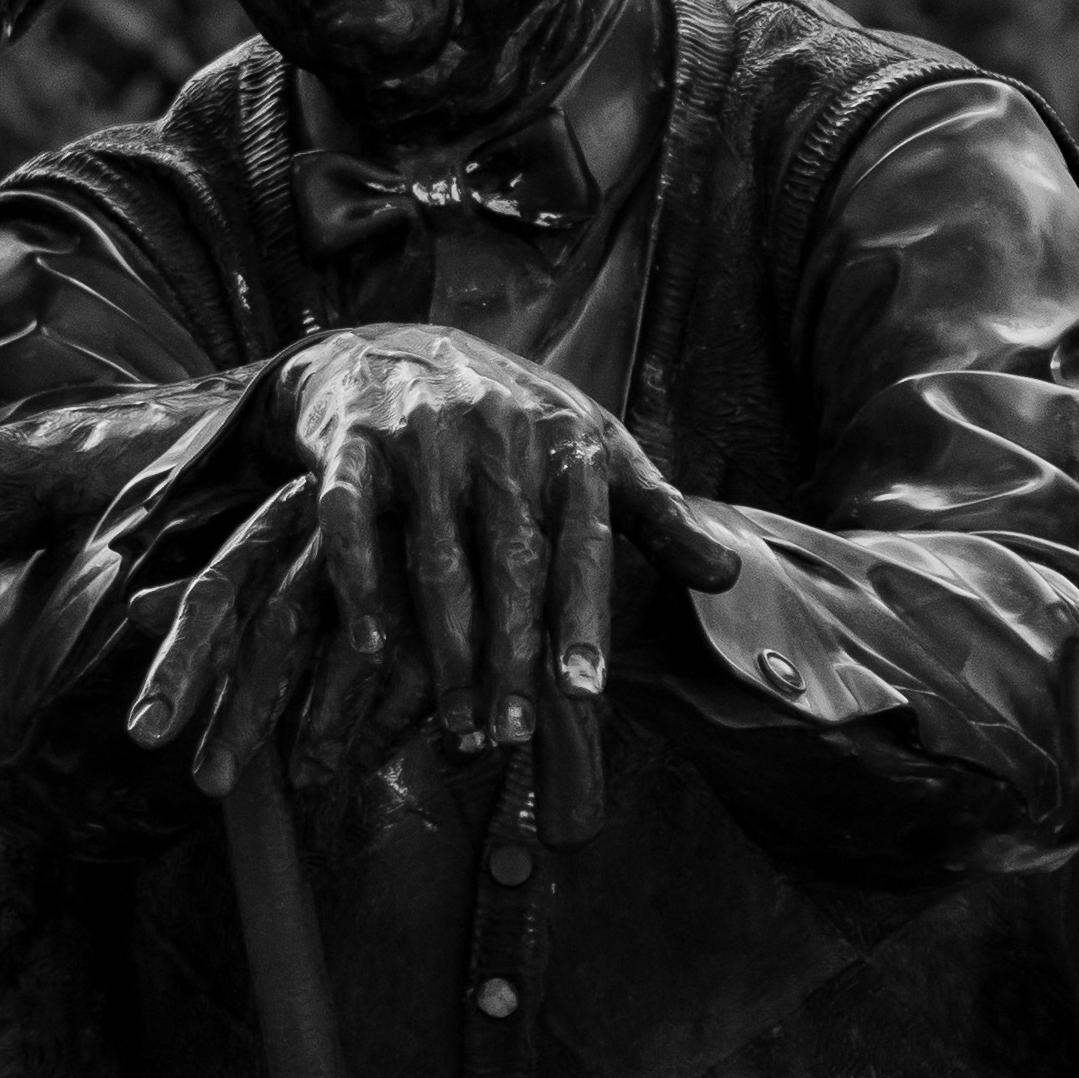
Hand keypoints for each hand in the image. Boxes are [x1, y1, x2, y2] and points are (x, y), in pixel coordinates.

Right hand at [126, 327, 739, 789]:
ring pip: (438, 554)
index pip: (582, 541)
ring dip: (446, 645)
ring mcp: (422, 437)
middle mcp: (497, 434)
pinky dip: (359, 583)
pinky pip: (351, 522)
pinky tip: (371, 646)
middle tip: (514, 731)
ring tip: (458, 720)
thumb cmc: (513, 418)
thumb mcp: (595, 447)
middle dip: (512, 651)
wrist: (394, 346)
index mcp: (566, 441)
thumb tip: (726, 577)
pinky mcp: (353, 444)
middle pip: (509, 560)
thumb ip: (657, 514)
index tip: (584, 690)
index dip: (582, 617)